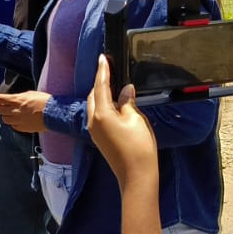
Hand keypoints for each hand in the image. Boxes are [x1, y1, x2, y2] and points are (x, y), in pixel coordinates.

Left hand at [0, 90, 48, 132]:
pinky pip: (13, 126)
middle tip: (3, 105)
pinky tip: (18, 119)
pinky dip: (13, 122)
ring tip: (11, 113)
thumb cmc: (45, 101)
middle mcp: (16, 110)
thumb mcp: (31, 94)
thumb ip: (20, 96)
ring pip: (4, 119)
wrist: (54, 114)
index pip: (0, 98)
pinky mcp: (23, 128)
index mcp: (18, 100)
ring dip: (6, 115)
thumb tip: (13, 98)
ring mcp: (18, 120)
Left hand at [87, 55, 156, 184]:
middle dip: (100, 82)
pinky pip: (97, 115)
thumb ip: (127, 102)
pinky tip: (114, 104)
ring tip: (112, 84)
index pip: (100, 86)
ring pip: (94, 106)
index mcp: (101, 113)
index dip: (103, 71)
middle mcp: (93, 121)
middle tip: (109, 70)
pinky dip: (103, 106)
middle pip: (93, 95)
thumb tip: (125, 90)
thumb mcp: (136, 119)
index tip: (103, 58)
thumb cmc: (139, 146)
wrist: (136, 175)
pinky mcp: (99, 138)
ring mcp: (94, 131)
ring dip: (101, 94)